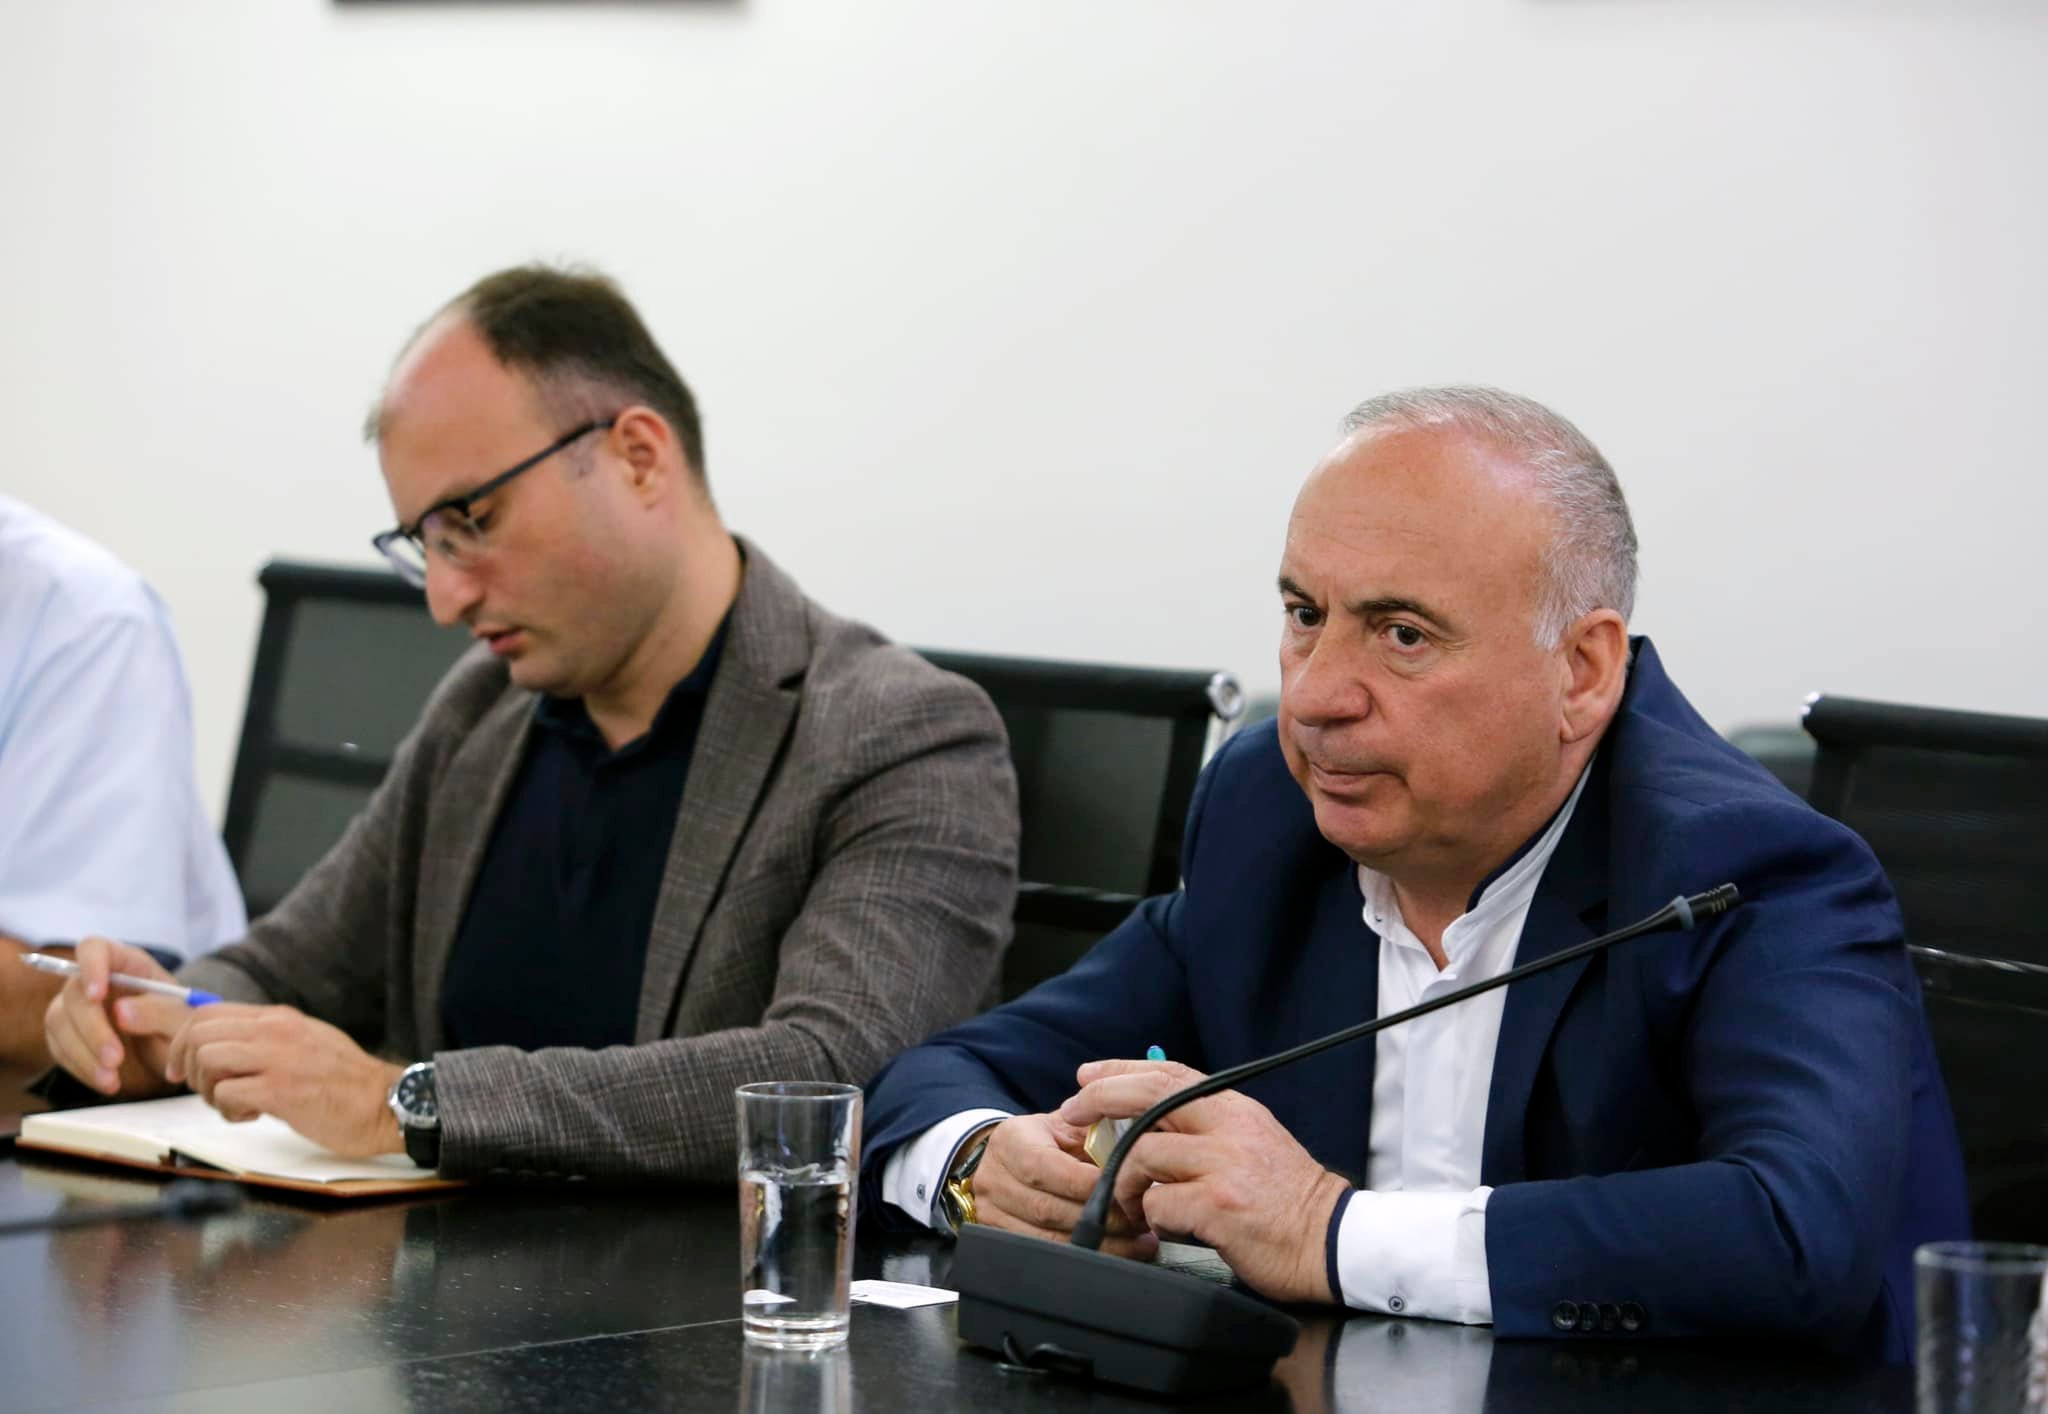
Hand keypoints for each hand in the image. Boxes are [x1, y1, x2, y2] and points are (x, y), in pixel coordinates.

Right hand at [41, 935, 180, 1096]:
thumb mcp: (185, 1019)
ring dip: (82, 1054)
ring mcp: (77, 1008)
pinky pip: (60, 1049)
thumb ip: (162, 1011)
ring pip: (59, 1021)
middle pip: (74, 992)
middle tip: (115, 1058)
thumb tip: (120, 1012)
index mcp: (128, 964)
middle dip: (92, 1029)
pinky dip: (80, 1068)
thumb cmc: (182, 1026)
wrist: (177, 1055)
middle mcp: (96, 981)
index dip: (90, 966)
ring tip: (112, 1078)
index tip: (97, 995)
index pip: (95, 948)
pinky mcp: (68, 1036)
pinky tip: (106, 1082)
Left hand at [121, 998, 405, 1158]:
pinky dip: (229, 1112)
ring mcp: (279, 1058)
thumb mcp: (305, 1042)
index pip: (207, 1012)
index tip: (180, 1070)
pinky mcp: (282, 1090)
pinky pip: (226, 1095)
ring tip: (234, 1105)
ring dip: (208, 1090)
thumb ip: (267, 1038)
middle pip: (198, 1034)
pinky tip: (254, 1116)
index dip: (179, 1042)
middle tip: (207, 1092)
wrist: (386, 1102)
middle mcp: (275, 1030)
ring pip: (206, 1060)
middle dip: (188, 1068)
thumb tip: (225, 1044)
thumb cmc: (344, 1081)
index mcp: (279, 1018)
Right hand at [970, 1112, 1156, 1260]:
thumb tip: (1134, 1155)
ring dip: (1098, 1246)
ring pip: (1046, 1240)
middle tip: (1140, 1222)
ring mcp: (991, 1213)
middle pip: (1046, 1209)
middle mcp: (993, 1178)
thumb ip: (1095, 1136)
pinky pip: (1045, 1256)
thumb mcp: (1069, 1125)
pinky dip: (1083, 1258)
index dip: (1084, 1184)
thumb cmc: (1049, 1140)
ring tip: (1136, 1243)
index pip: (1044, 1167)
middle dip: (1099, 1220)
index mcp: (1010, 1141)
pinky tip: (1114, 1253)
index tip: (1123, 1192)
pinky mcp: (999, 1240)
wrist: (1011, 1159)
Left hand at [1058, 1058, 1349, 1303]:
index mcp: (1236, 1109)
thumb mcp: (1254, 1142)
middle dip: (1099, 1100)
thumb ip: (1207, 1127)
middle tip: (1071, 1114)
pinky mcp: (1216, 1205)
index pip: (1168, 1073)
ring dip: (1125, 1181)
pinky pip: (1157, 1204)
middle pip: (1147, 1097)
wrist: (1333, 1242)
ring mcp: (1222, 1165)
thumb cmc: (1290, 1200)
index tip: (1087, 1076)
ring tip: (1133, 1204)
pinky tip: (1165, 1227)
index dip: (1120, 1070)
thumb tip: (1147, 1119)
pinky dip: (1152, 1218)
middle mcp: (1229, 1127)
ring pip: (1142, 1154)